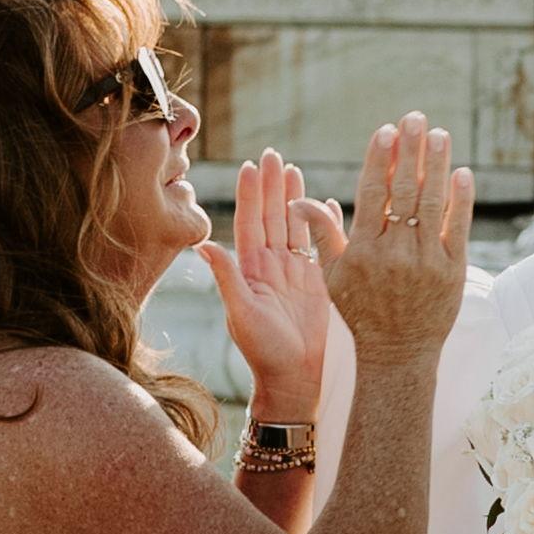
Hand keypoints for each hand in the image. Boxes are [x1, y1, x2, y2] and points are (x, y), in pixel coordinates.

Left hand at [209, 149, 341, 403]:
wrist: (294, 379)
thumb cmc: (264, 352)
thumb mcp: (242, 314)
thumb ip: (227, 278)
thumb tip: (203, 245)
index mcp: (252, 270)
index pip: (251, 223)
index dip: (250, 194)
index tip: (250, 165)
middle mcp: (273, 267)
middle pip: (273, 217)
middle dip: (272, 185)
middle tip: (273, 154)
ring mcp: (297, 274)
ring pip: (296, 227)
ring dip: (296, 198)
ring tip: (294, 169)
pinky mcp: (320, 284)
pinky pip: (323, 247)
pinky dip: (326, 225)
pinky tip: (329, 204)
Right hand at [327, 115, 473, 362]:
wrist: (397, 352)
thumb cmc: (360, 311)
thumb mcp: (332, 276)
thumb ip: (321, 234)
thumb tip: (297, 200)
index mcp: (364, 249)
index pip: (373, 193)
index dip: (380, 159)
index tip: (386, 130)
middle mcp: (395, 252)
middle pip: (405, 190)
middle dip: (410, 150)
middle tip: (415, 118)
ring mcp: (426, 260)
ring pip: (432, 203)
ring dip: (437, 165)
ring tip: (439, 133)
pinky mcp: (452, 270)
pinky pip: (457, 228)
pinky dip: (461, 200)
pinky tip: (462, 172)